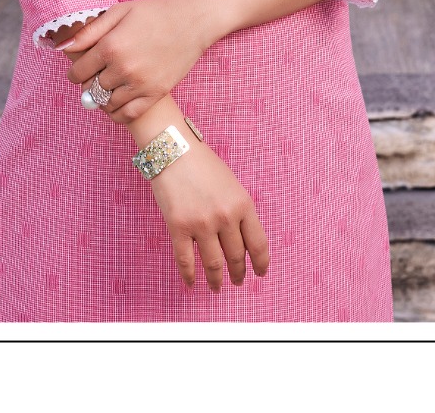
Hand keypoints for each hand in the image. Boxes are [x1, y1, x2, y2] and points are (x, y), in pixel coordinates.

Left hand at [58, 0, 211, 124]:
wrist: (193, 21)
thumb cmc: (154, 12)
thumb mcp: (119, 12)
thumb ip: (89, 31)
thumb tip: (62, 47)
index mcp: (111, 46)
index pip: (78, 72)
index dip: (76, 71)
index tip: (81, 69)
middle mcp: (123, 68)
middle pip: (91, 89)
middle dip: (89, 83)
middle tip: (97, 76)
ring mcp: (140, 84)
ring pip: (107, 104)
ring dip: (103, 98)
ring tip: (109, 87)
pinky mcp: (156, 94)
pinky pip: (128, 115)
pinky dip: (117, 114)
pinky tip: (117, 104)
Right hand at [149, 137, 269, 292]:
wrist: (173, 148)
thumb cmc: (202, 163)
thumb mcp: (230, 183)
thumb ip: (238, 210)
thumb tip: (241, 238)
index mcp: (243, 204)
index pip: (258, 244)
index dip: (261, 263)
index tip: (260, 273)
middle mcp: (225, 217)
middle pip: (236, 256)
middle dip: (238, 273)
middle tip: (237, 281)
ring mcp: (202, 224)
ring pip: (213, 264)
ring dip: (216, 279)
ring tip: (217, 286)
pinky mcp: (178, 227)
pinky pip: (186, 260)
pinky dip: (190, 275)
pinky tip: (192, 282)